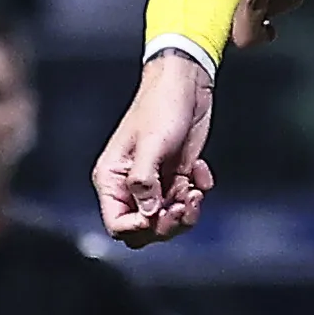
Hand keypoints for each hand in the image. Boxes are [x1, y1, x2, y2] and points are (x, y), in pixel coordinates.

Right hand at [96, 48, 216, 242]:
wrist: (186, 84)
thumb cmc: (162, 107)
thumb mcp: (151, 143)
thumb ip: (144, 181)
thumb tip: (147, 214)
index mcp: (113, 178)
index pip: (117, 224)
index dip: (139, 228)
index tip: (161, 213)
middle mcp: (131, 185)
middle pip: (144, 230)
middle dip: (167, 224)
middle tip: (185, 203)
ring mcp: (155, 183)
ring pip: (167, 220)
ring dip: (186, 212)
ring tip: (195, 190)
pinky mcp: (176, 177)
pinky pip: (187, 203)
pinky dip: (198, 192)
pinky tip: (200, 169)